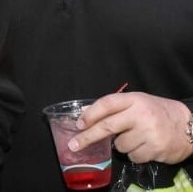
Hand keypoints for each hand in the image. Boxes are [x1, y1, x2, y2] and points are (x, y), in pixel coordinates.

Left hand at [68, 92, 192, 163]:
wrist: (188, 126)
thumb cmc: (157, 112)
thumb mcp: (137, 102)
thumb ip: (115, 107)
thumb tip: (87, 112)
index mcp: (134, 99)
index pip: (107, 104)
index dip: (90, 113)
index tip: (79, 124)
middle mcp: (140, 114)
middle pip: (107, 126)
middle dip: (88, 136)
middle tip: (74, 145)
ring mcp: (148, 132)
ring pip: (120, 145)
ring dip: (121, 145)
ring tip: (135, 137)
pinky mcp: (155, 149)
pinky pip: (133, 156)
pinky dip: (134, 154)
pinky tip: (144, 146)